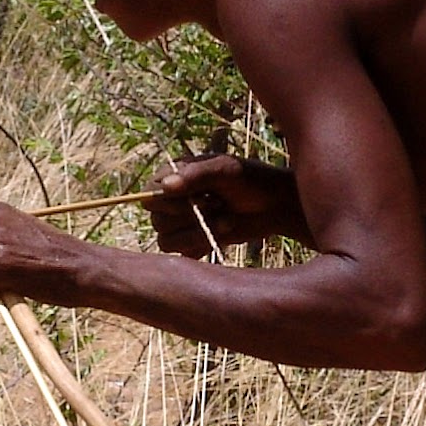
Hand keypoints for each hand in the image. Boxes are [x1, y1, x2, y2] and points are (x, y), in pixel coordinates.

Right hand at [146, 155, 307, 255]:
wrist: (276, 206)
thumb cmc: (252, 180)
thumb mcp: (226, 170)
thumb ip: (196, 175)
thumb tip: (165, 186)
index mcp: (174, 176)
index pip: (150, 195)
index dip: (169, 202)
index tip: (199, 198)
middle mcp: (173, 200)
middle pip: (157, 221)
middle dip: (192, 218)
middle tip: (220, 205)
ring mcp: (181, 223)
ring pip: (167, 242)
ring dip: (198, 234)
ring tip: (227, 221)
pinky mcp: (192, 242)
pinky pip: (181, 254)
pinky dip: (202, 246)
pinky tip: (225, 234)